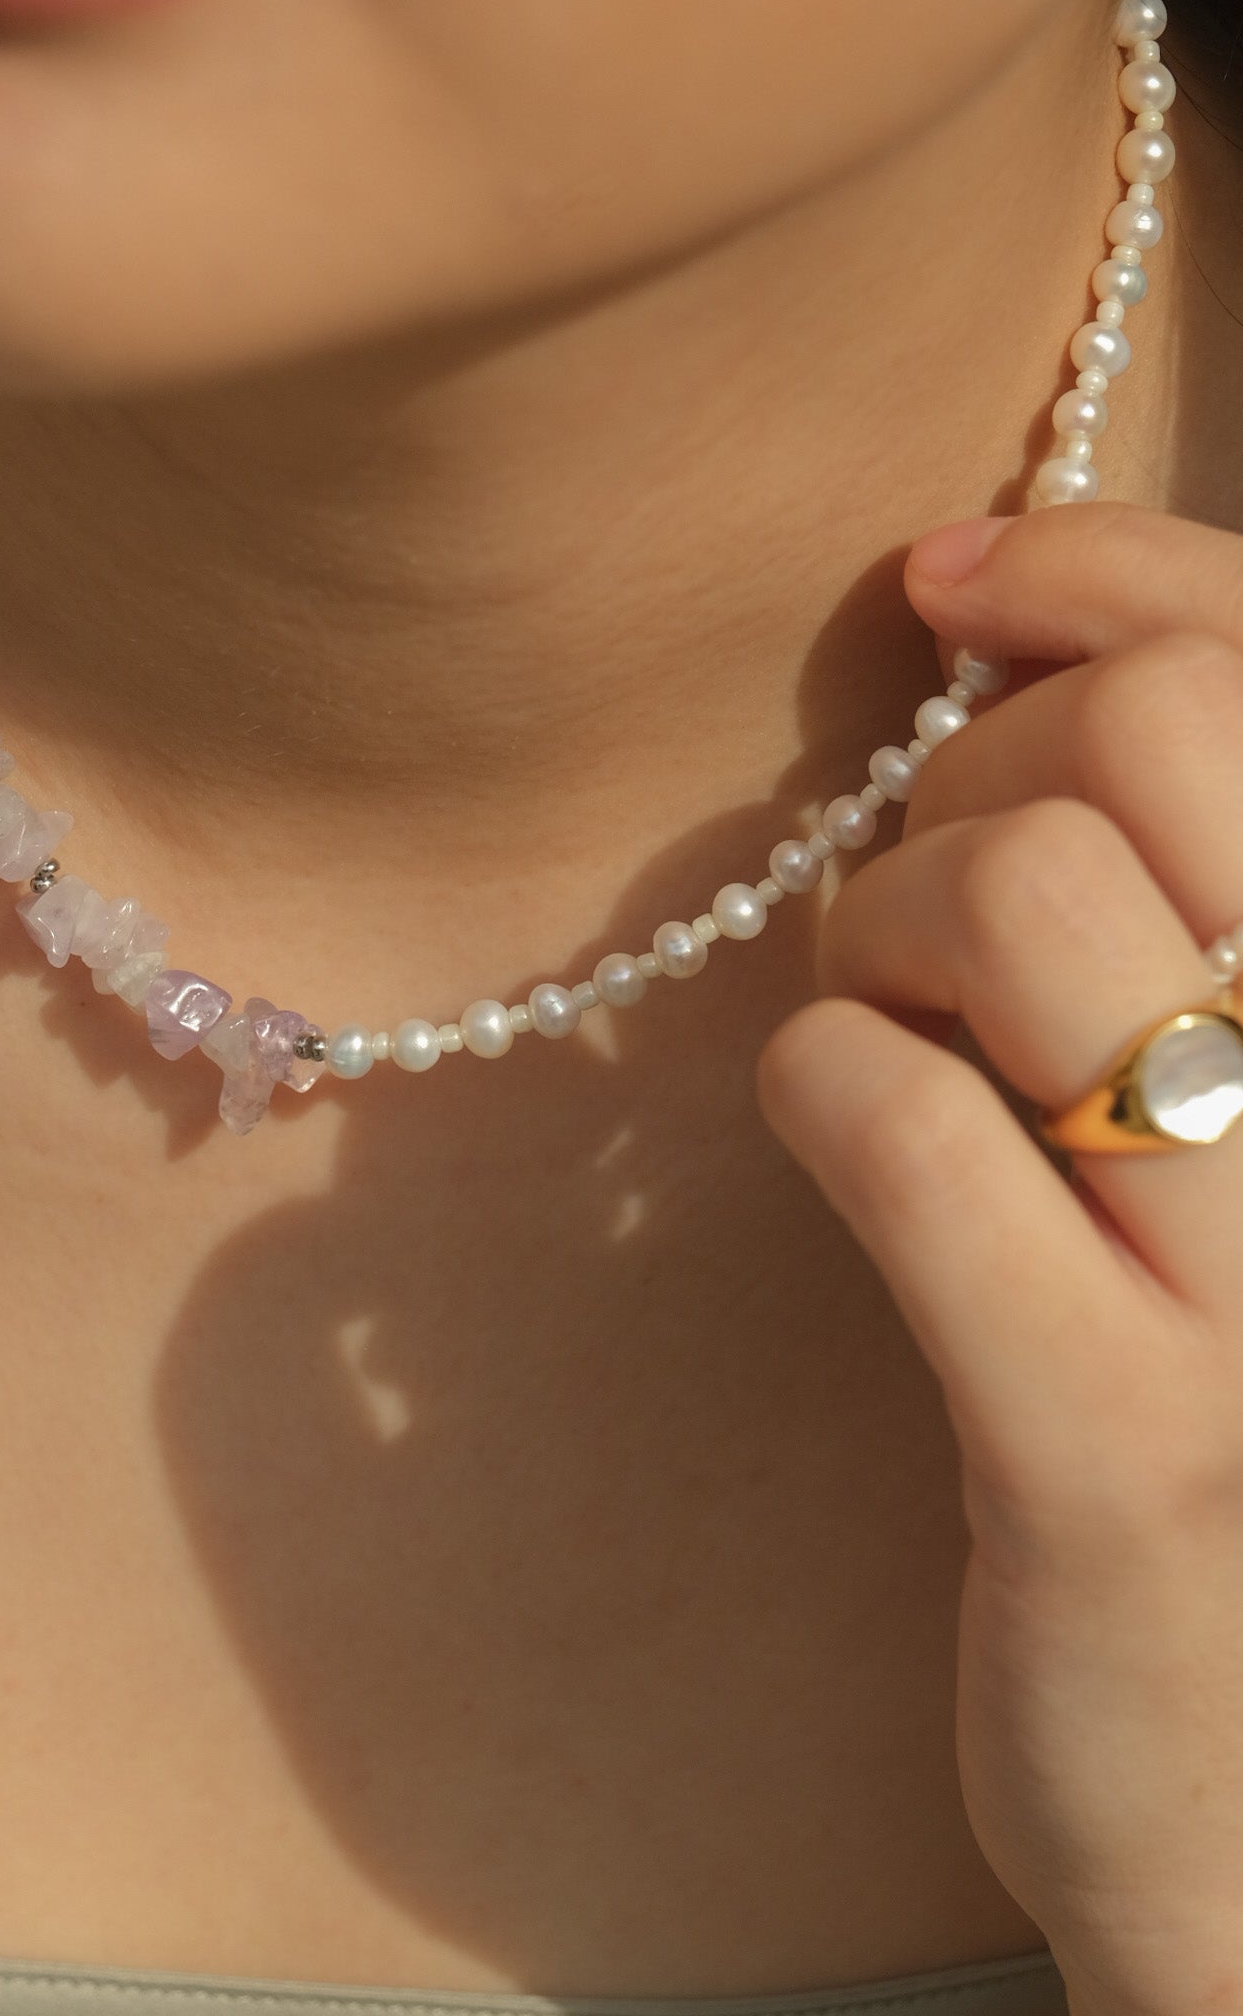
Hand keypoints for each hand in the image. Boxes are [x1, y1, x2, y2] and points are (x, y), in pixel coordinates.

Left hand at [758, 501, 1242, 2015]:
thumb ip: (1194, 906)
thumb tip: (1003, 635)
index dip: (1091, 567)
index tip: (949, 588)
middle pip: (1146, 744)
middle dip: (966, 782)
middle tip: (923, 923)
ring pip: (1015, 908)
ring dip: (874, 936)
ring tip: (889, 1043)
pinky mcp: (1115, 1449)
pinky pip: (895, 1128)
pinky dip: (820, 1093)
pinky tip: (848, 1154)